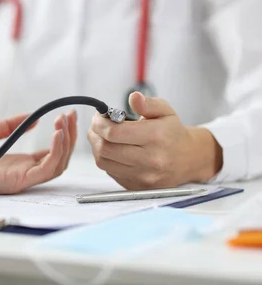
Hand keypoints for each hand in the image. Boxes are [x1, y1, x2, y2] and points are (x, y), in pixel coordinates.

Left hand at [0, 110, 77, 194]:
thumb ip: (10, 126)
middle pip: (57, 159)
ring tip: (65, 121)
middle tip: (71, 115)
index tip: (65, 115)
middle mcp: (20, 172)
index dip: (60, 135)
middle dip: (68, 136)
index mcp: (14, 163)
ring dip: (66, 142)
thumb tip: (31, 117)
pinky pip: (46, 170)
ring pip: (57, 165)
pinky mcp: (17, 181)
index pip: (47, 154)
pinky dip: (56, 151)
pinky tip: (57, 133)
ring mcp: (19, 179)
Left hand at [87, 92, 222, 189]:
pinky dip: (105, 159)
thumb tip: (134, 97)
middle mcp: (150, 159)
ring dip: (96, 146)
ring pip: (104, 161)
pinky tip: (111, 150)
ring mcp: (143, 176)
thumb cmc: (173, 133)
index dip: (100, 123)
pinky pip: (110, 172)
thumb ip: (148, 103)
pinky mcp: (137, 186)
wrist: (189, 159)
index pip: (114, 133)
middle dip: (94, 134)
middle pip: (106, 148)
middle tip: (97, 125)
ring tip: (100, 136)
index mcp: (156, 137)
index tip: (99, 117)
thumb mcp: (165, 111)